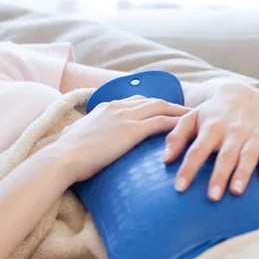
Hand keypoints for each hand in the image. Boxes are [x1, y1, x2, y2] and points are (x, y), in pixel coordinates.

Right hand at [54, 96, 190, 182]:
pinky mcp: (132, 130)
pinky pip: (162, 123)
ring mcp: (126, 116)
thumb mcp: (75, 138)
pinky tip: (189, 130)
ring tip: (196, 119)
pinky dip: (177, 124)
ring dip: (180, 112)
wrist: (63, 157)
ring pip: (161, 108)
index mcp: (105, 107)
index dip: (151, 105)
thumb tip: (78, 142)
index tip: (163, 110)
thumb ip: (83, 135)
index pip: (135, 101)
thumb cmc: (66, 154)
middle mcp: (118, 107)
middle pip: (153, 101)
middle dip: (172, 105)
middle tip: (187, 112)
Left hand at [163, 82, 258, 200]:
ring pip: (248, 156)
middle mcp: (232, 131)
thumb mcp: (191, 118)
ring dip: (242, 174)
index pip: (197, 150)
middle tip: (212, 197)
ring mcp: (251, 135)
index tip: (180, 188)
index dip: (188, 169)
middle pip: (225, 156)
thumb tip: (165, 160)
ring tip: (236, 192)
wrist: (242, 95)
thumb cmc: (211, 114)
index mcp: (211, 127)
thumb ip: (176, 137)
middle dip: (219, 176)